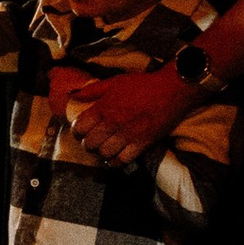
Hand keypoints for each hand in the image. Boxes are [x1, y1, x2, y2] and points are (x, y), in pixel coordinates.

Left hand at [54, 60, 191, 167]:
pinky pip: (124, 160)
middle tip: (92, 141)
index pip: (80, 127)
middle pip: (90, 143)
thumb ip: (92, 90)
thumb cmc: (142, 84)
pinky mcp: (142, 143)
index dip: (76, 131)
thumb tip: (72, 95)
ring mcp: (128, 135)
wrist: (171, 89)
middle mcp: (113, 123)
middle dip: (87, 144)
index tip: (80, 132)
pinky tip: (114, 158)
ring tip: (103, 149)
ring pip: (105, 153)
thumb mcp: (114, 82)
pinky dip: (116, 162)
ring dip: (101, 153)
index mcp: (104, 108)